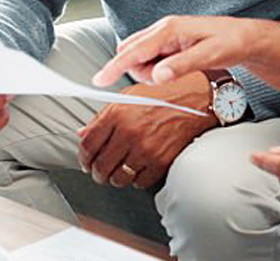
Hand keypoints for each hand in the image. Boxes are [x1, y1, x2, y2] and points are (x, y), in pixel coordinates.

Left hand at [77, 72, 218, 188]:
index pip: (87, 145)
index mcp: (117, 113)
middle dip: (97, 172)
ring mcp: (145, 149)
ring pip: (118, 179)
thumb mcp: (129, 96)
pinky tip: (140, 168)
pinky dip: (137, 179)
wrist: (196, 101)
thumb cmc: (163, 96)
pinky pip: (139, 182)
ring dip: (116, 178)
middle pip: (100, 166)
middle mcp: (129, 131)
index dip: (83, 158)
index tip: (86, 162)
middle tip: (101, 171)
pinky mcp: (161, 161)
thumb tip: (83, 133)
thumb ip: (103, 116)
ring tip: (120, 170)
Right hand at [92, 15, 279, 86]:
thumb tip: (157, 75)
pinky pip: (150, 60)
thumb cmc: (230, 42)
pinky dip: (159, 69)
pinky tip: (179, 66)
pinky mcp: (167, 44)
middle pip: (132, 55)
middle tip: (171, 74)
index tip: (99, 80)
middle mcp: (163, 29)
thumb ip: (182, 65)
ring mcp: (164, 36)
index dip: (115, 66)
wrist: (245, 38)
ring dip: (152, 72)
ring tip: (182, 68)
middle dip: (142, 71)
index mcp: (169, 29)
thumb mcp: (210, 55)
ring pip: (140, 59)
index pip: (135, 50)